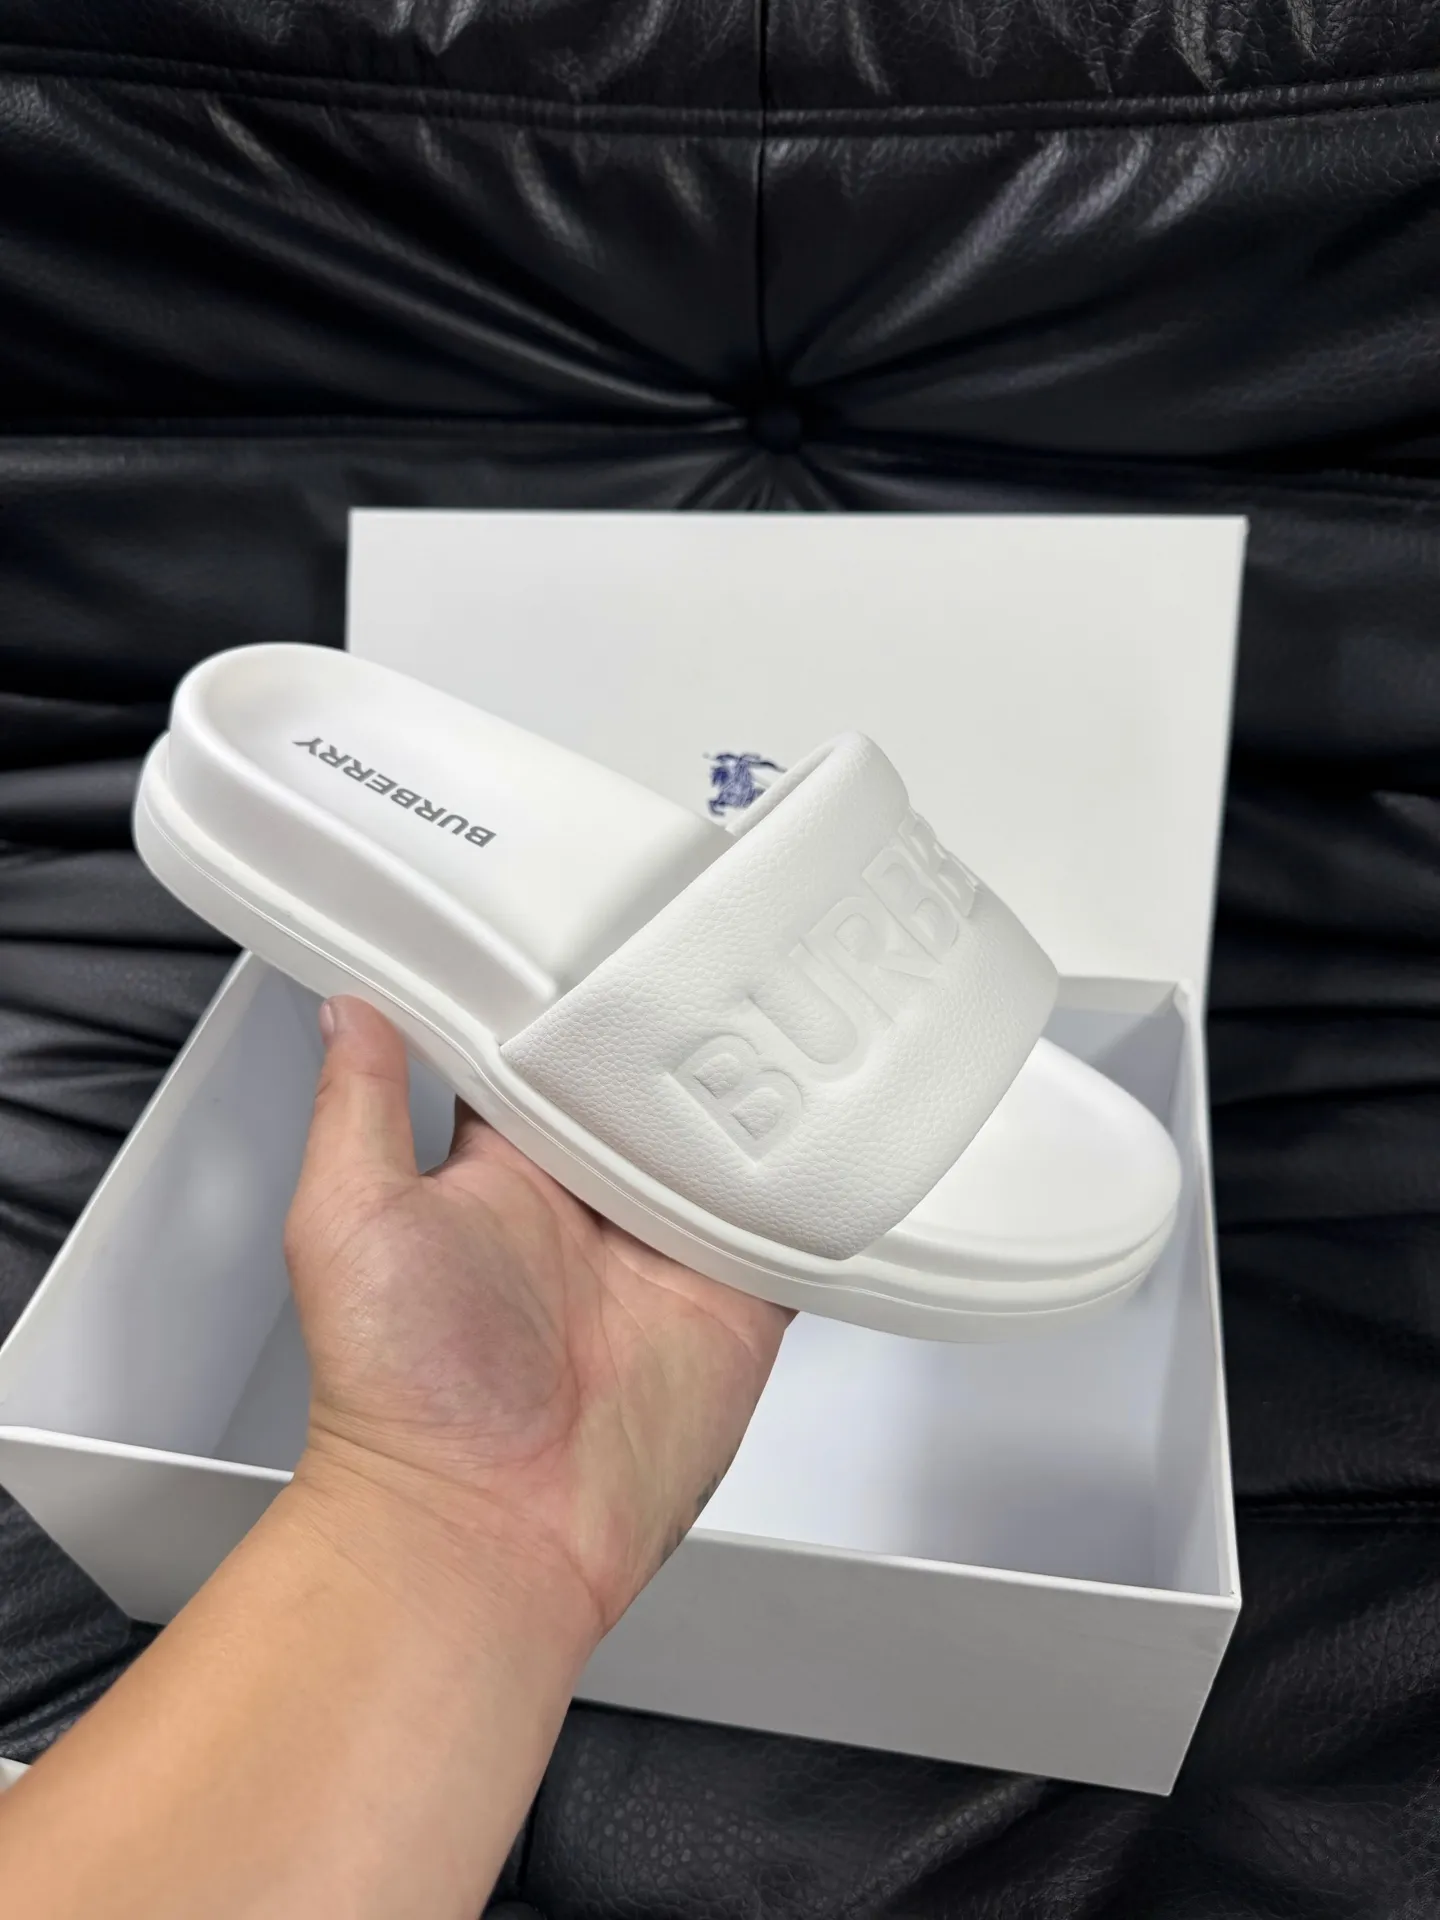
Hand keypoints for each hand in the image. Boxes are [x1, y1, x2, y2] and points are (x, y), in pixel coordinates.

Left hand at [284, 995, 790, 1644]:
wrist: (487, 1529)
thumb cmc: (403, 1391)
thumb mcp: (350, 1220)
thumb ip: (361, 1105)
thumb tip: (348, 1004)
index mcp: (502, 1166)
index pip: (545, 1052)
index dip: (572, 992)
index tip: (603, 913)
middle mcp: (589, 1197)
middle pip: (651, 1084)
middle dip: (684, 1022)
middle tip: (730, 931)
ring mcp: (668, 1244)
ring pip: (729, 1139)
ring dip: (759, 1087)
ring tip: (802, 997)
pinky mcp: (737, 1295)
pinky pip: (792, 1222)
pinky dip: (823, 1178)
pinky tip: (850, 1116)